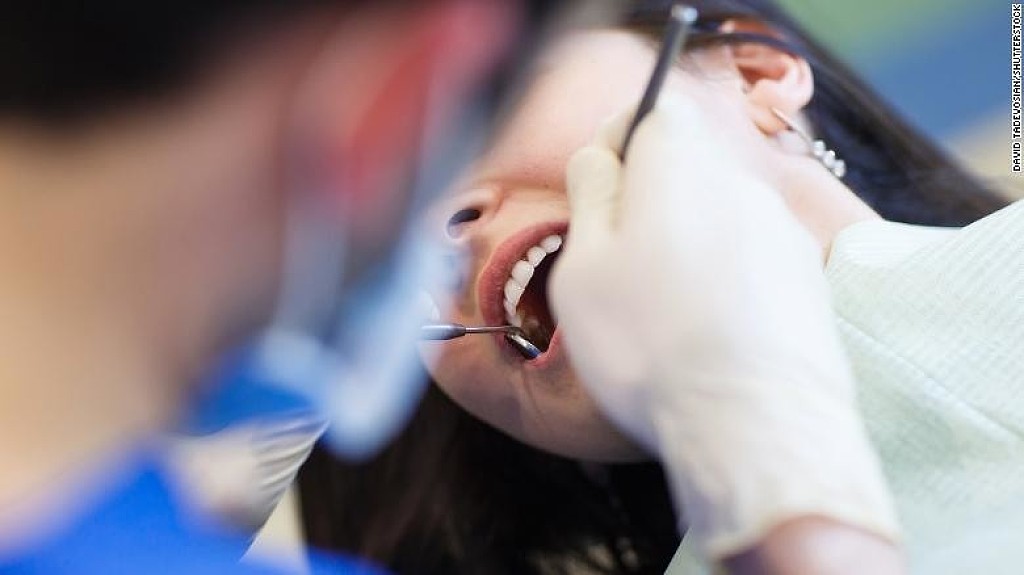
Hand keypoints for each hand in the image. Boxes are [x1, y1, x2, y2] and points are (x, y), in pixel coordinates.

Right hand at [549, 93, 899, 558]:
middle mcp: (742, 183)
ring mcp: (783, 231)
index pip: (650, 109)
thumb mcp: (583, 267)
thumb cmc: (650, 343)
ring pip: (718, 214)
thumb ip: (590, 195)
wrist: (752, 424)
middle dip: (647, 199)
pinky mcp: (808, 278)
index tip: (597, 188)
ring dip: (685, 242)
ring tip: (662, 312)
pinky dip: (724, 278)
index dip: (615, 142)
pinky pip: (751, 257)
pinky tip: (706, 333)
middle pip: (685, 165)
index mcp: (680, 164)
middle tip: (617, 265)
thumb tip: (601, 158)